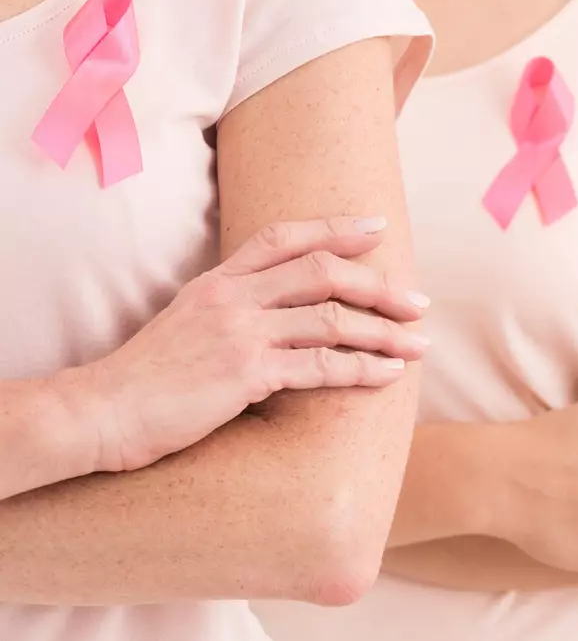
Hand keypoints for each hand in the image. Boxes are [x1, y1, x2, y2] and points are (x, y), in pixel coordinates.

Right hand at [75, 217, 429, 473]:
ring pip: (332, 320)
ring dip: (384, 333)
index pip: (283, 238)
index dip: (335, 229)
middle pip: (322, 272)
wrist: (96, 413)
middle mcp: (231, 298)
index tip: (378, 227)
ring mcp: (239, 334)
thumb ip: (228, 310)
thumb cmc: (141, 380)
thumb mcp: (183, 325)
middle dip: (379, 285)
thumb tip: (276, 314)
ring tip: (418, 344)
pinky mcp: (245, 374)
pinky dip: (362, 370)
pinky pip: (321, 366)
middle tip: (418, 302)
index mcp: (216, 282)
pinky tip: (388, 375)